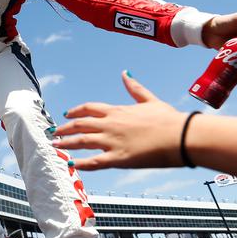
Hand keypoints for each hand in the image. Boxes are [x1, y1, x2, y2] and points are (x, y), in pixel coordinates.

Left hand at [51, 72, 185, 169]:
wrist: (182, 136)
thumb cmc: (170, 119)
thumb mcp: (150, 100)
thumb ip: (135, 88)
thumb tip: (125, 73)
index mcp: (117, 111)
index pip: (89, 109)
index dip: (76, 112)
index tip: (67, 114)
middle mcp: (111, 124)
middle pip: (80, 124)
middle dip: (65, 128)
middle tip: (54, 133)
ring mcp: (113, 141)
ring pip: (82, 142)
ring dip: (66, 144)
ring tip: (55, 146)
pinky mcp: (118, 158)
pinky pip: (94, 162)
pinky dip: (81, 163)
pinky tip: (71, 165)